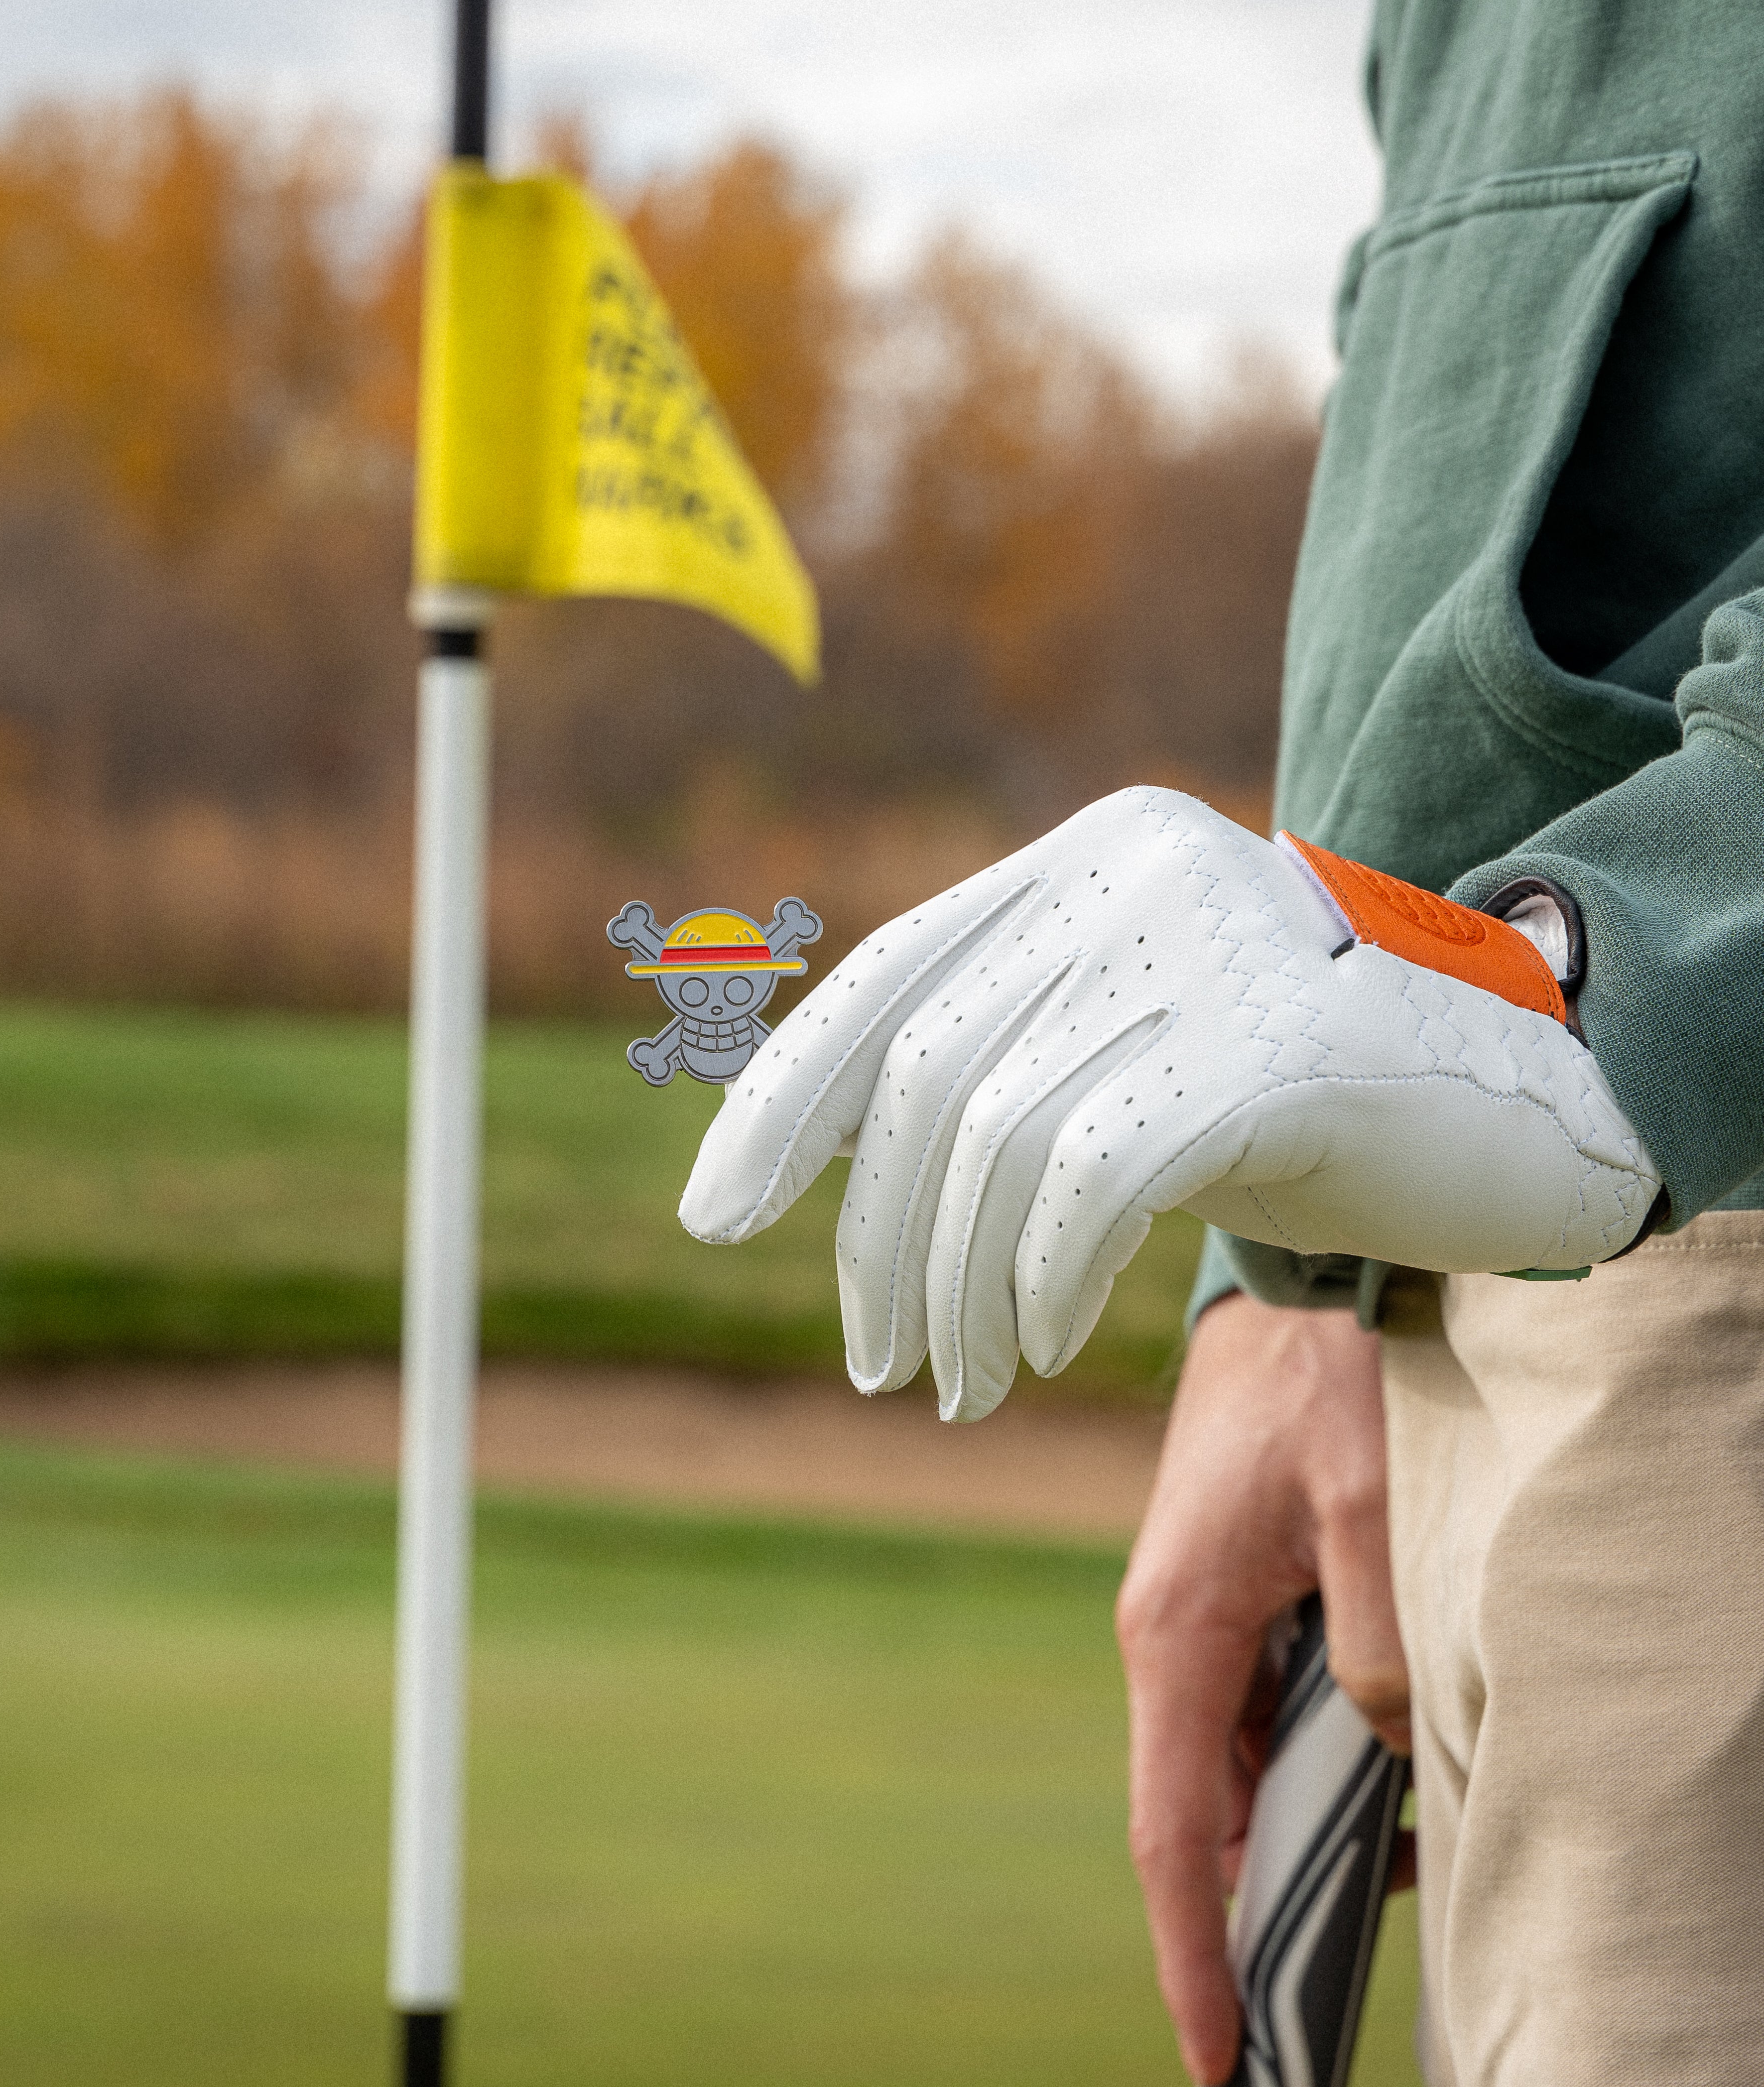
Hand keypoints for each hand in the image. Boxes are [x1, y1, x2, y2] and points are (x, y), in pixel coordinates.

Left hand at [681, 786, 1656, 1418]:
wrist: (1524, 1098)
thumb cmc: (1305, 1094)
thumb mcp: (1132, 1046)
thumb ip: (1005, 1053)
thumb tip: (818, 1151)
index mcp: (1087, 855)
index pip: (891, 974)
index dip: (787, 1097)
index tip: (717, 1207)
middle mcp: (1134, 871)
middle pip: (930, 1069)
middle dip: (875, 1234)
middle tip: (875, 1361)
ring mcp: (1205, 947)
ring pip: (997, 1138)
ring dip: (952, 1289)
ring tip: (954, 1385)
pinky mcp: (1267, 1045)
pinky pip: (1090, 1181)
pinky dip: (1039, 1281)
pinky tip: (1036, 1348)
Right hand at [1116, 1292, 1407, 2085]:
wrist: (1285, 1294)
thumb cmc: (1317, 1389)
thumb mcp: (1368, 1511)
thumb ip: (1377, 1643)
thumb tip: (1384, 1748)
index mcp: (1175, 1634)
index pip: (1173, 1829)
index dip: (1192, 1949)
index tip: (1218, 2056)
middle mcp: (1166, 1640)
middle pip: (1199, 1814)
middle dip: (1247, 1918)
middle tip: (1312, 2020)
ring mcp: (1190, 1622)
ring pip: (1233, 1770)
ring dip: (1293, 1837)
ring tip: (1377, 1892)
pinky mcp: (1223, 1602)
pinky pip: (1255, 1719)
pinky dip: (1307, 1772)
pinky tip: (1380, 1787)